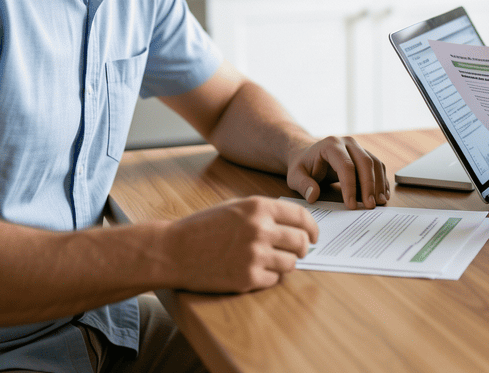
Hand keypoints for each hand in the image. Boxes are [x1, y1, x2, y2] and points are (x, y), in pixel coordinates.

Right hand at [167, 196, 318, 292]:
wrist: (173, 251)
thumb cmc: (203, 227)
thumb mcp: (235, 207)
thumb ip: (265, 213)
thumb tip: (297, 224)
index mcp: (258, 207)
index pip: (301, 216)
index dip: (313, 228)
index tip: (315, 236)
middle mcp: (260, 229)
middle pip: (301, 242)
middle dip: (302, 249)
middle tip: (296, 253)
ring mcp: (254, 255)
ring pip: (291, 264)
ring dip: (283, 264)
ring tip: (265, 261)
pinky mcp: (247, 278)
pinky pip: (273, 281)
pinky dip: (267, 278)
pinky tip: (250, 271)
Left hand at [286, 135, 389, 208]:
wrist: (308, 155)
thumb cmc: (303, 166)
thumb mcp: (295, 176)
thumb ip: (303, 185)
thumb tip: (313, 196)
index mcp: (331, 145)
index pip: (345, 165)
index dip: (350, 186)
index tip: (351, 205)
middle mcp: (348, 142)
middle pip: (365, 162)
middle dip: (369, 186)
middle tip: (370, 206)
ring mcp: (358, 147)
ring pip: (375, 163)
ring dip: (379, 184)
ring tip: (379, 203)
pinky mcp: (365, 154)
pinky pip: (378, 166)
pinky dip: (381, 181)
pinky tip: (382, 195)